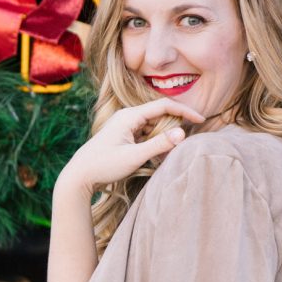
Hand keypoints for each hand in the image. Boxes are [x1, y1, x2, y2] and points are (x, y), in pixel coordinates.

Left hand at [59, 98, 204, 195]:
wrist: (79, 175)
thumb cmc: (104, 165)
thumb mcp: (134, 157)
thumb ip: (159, 145)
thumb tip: (183, 133)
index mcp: (130, 116)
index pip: (164, 106)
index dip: (185, 111)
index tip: (201, 119)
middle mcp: (127, 117)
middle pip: (160, 115)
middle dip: (176, 124)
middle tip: (192, 136)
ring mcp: (125, 127)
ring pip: (153, 126)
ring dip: (165, 137)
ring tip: (174, 152)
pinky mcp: (123, 137)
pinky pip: (145, 135)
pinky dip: (155, 144)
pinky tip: (159, 158)